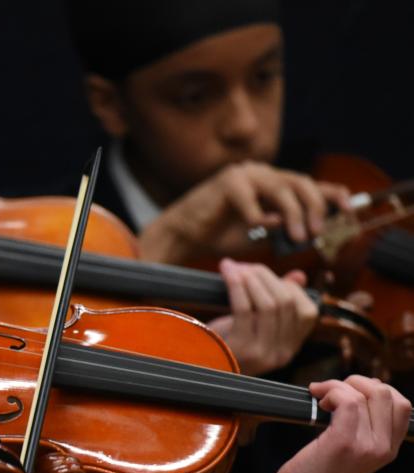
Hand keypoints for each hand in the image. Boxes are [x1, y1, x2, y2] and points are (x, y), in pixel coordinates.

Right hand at [141, 161, 352, 262]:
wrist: (184, 235)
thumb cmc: (221, 235)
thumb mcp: (263, 234)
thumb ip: (286, 229)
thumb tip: (316, 232)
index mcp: (273, 184)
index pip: (311, 185)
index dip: (334, 196)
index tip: (349, 212)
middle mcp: (263, 174)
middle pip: (302, 182)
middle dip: (316, 208)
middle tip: (317, 233)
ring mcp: (245, 174)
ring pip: (282, 188)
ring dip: (294, 214)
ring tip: (298, 237)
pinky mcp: (228, 182)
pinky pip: (253, 202)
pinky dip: (259, 218)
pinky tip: (258, 229)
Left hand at [207, 258, 317, 374]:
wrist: (199, 366)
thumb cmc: (227, 342)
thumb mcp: (254, 324)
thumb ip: (277, 302)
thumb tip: (299, 275)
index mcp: (290, 348)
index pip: (307, 312)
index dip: (290, 287)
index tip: (266, 275)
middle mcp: (281, 353)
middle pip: (286, 303)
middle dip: (266, 277)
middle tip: (245, 266)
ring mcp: (262, 353)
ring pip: (269, 305)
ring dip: (252, 279)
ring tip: (236, 269)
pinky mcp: (241, 348)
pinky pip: (244, 309)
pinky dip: (237, 286)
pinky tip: (228, 274)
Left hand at [272, 376, 408, 472]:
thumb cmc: (317, 471)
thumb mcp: (353, 450)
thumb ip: (365, 425)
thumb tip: (366, 387)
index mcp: (389, 449)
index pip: (403, 406)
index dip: (376, 389)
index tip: (351, 392)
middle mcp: (384, 448)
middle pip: (388, 394)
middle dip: (357, 382)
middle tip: (332, 391)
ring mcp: (367, 446)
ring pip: (367, 394)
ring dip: (339, 386)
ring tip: (321, 396)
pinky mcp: (344, 442)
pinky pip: (347, 401)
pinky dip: (331, 392)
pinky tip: (318, 401)